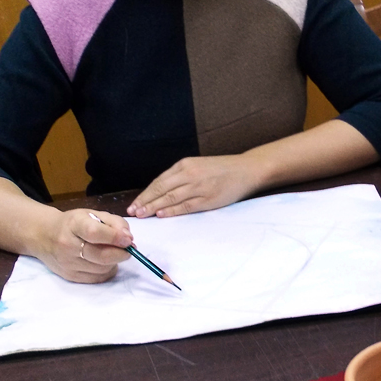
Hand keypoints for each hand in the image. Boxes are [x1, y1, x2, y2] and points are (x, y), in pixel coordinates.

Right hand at [35, 208, 132, 283]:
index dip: (115, 237)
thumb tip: (129, 239)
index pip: (95, 233)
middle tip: (128, 248)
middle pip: (100, 255)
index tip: (128, 239)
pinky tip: (106, 262)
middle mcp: (68, 245)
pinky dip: (107, 271)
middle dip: (121, 253)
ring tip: (115, 253)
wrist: (44, 236)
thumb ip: (114, 222)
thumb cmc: (73, 223)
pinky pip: (96, 278)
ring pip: (101, 269)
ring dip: (115, 262)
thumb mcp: (92, 214)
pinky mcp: (70, 276)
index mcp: (74, 224)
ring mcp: (68, 263)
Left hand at [127, 155, 262, 218]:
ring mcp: (199, 186)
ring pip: (171, 198)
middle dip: (146, 201)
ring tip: (143, 215)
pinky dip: (173, 210)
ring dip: (155, 207)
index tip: (134, 203)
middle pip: (161, 189)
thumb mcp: (198, 165)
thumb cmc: (221, 169)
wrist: (246, 169)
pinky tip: (162, 214)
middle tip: (133, 212)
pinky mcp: (208, 198)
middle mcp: (190, 174)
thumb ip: (180, 176)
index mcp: (185, 164)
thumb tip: (160, 192)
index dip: (146, 193)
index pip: (159, 181)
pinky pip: (186, 205)